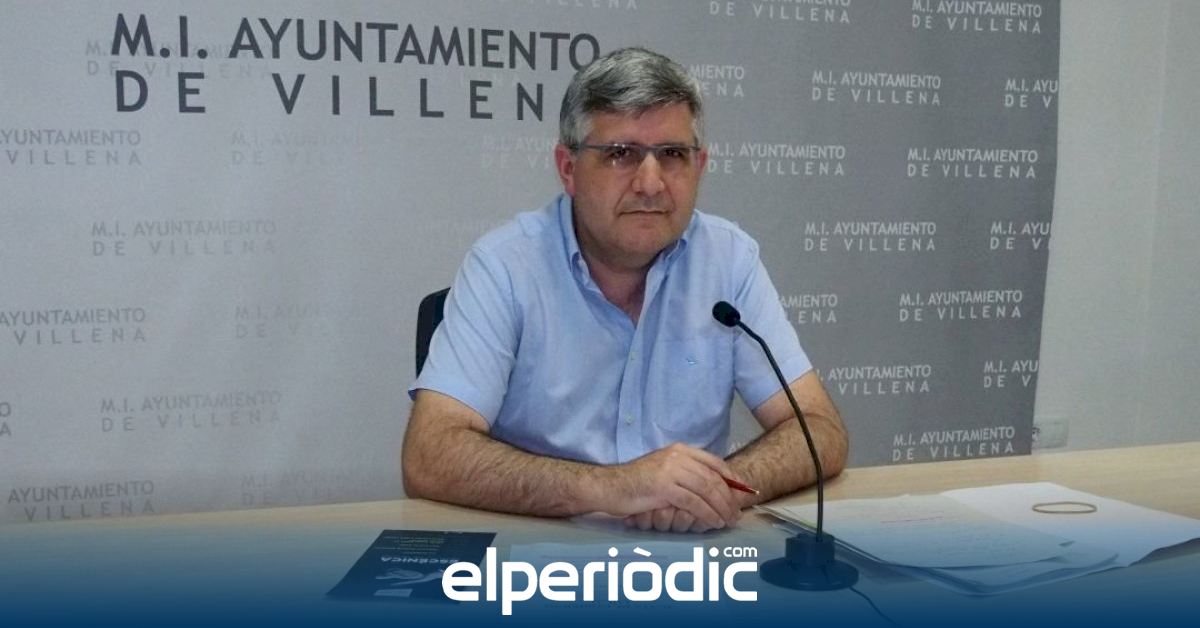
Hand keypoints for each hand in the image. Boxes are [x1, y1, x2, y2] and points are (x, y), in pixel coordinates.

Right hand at [598, 443, 741, 530]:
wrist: (609, 486)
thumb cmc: (635, 482)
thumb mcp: (663, 469)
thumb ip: (684, 472)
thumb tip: (711, 485)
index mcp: (679, 450)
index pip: (714, 462)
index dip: (732, 478)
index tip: (743, 492)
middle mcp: (677, 457)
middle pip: (713, 478)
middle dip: (729, 497)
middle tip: (737, 513)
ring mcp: (670, 470)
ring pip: (706, 490)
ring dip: (721, 508)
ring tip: (727, 520)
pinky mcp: (664, 487)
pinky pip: (694, 502)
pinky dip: (707, 514)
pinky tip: (712, 521)